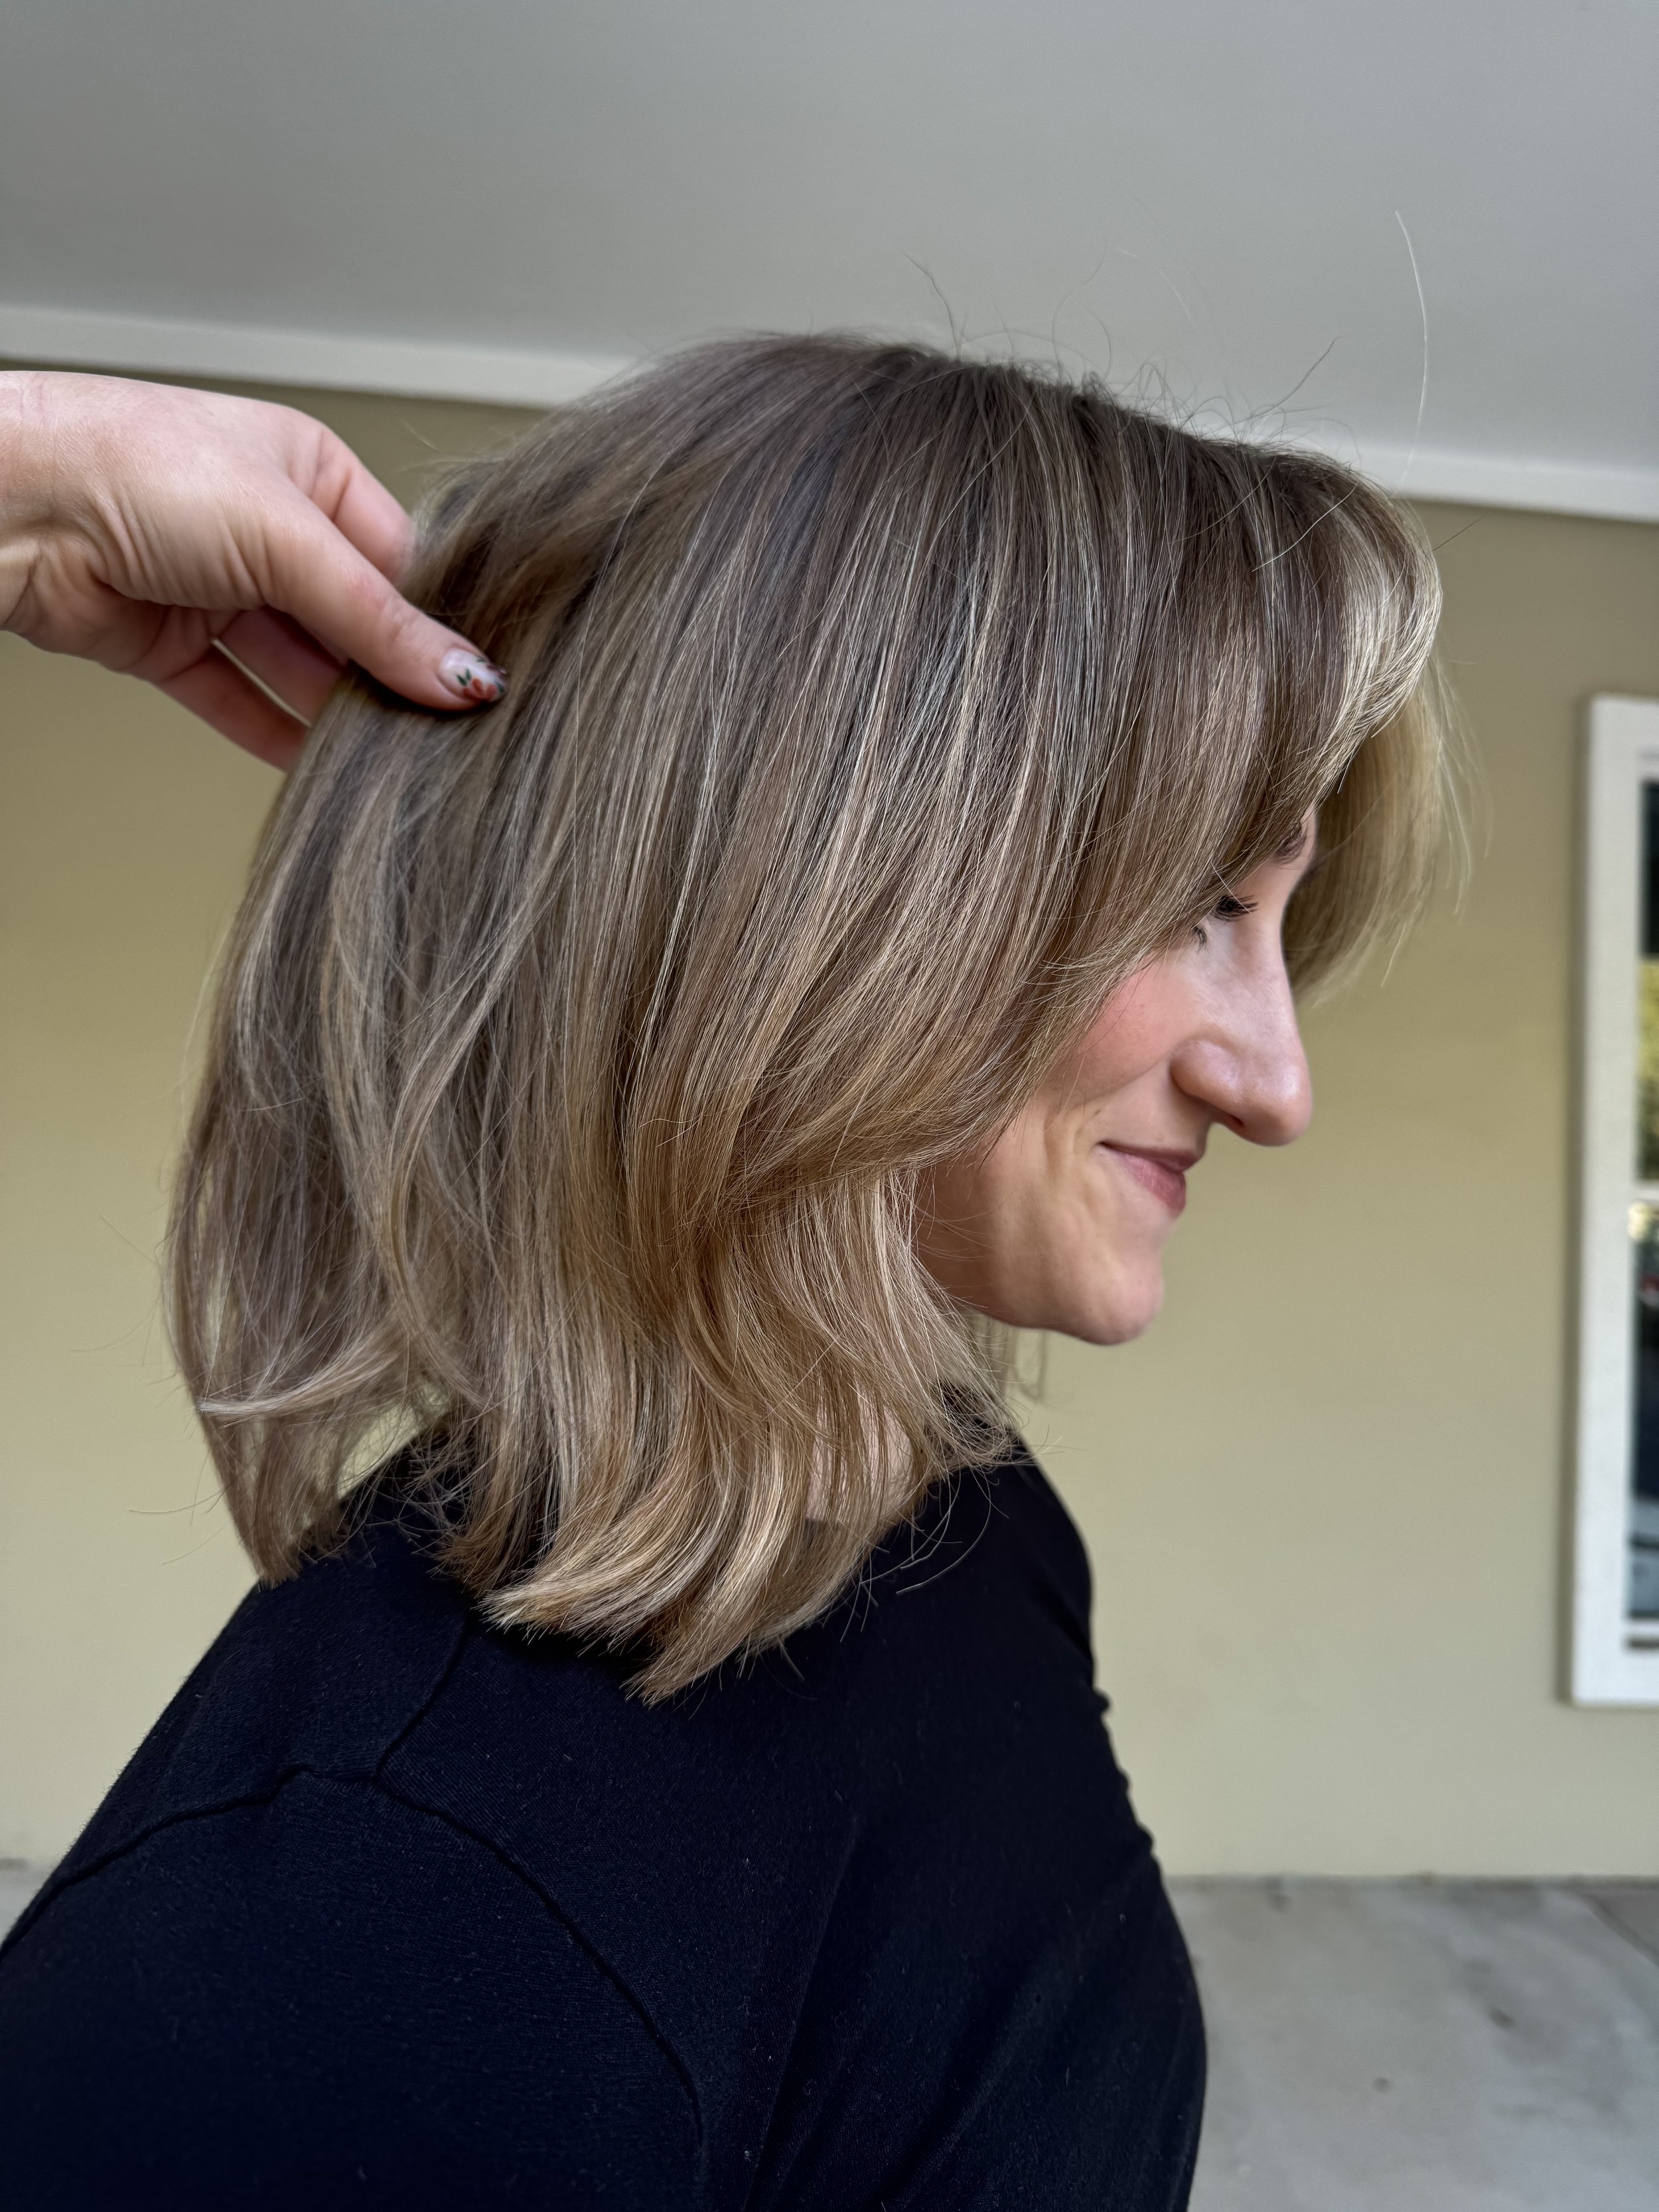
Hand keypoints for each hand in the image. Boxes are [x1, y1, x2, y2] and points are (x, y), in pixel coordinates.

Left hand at [0, 369, 506, 770]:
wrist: (9, 502)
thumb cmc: (132, 464)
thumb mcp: (286, 536)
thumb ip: (377, 619)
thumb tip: (462, 674)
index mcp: (309, 472)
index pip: (399, 562)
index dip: (436, 623)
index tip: (479, 682)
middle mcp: (268, 530)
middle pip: (352, 622)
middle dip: (389, 675)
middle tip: (444, 731)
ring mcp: (218, 590)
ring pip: (299, 668)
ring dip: (338, 713)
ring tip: (394, 757)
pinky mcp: (172, 645)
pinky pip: (240, 700)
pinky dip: (277, 737)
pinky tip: (321, 768)